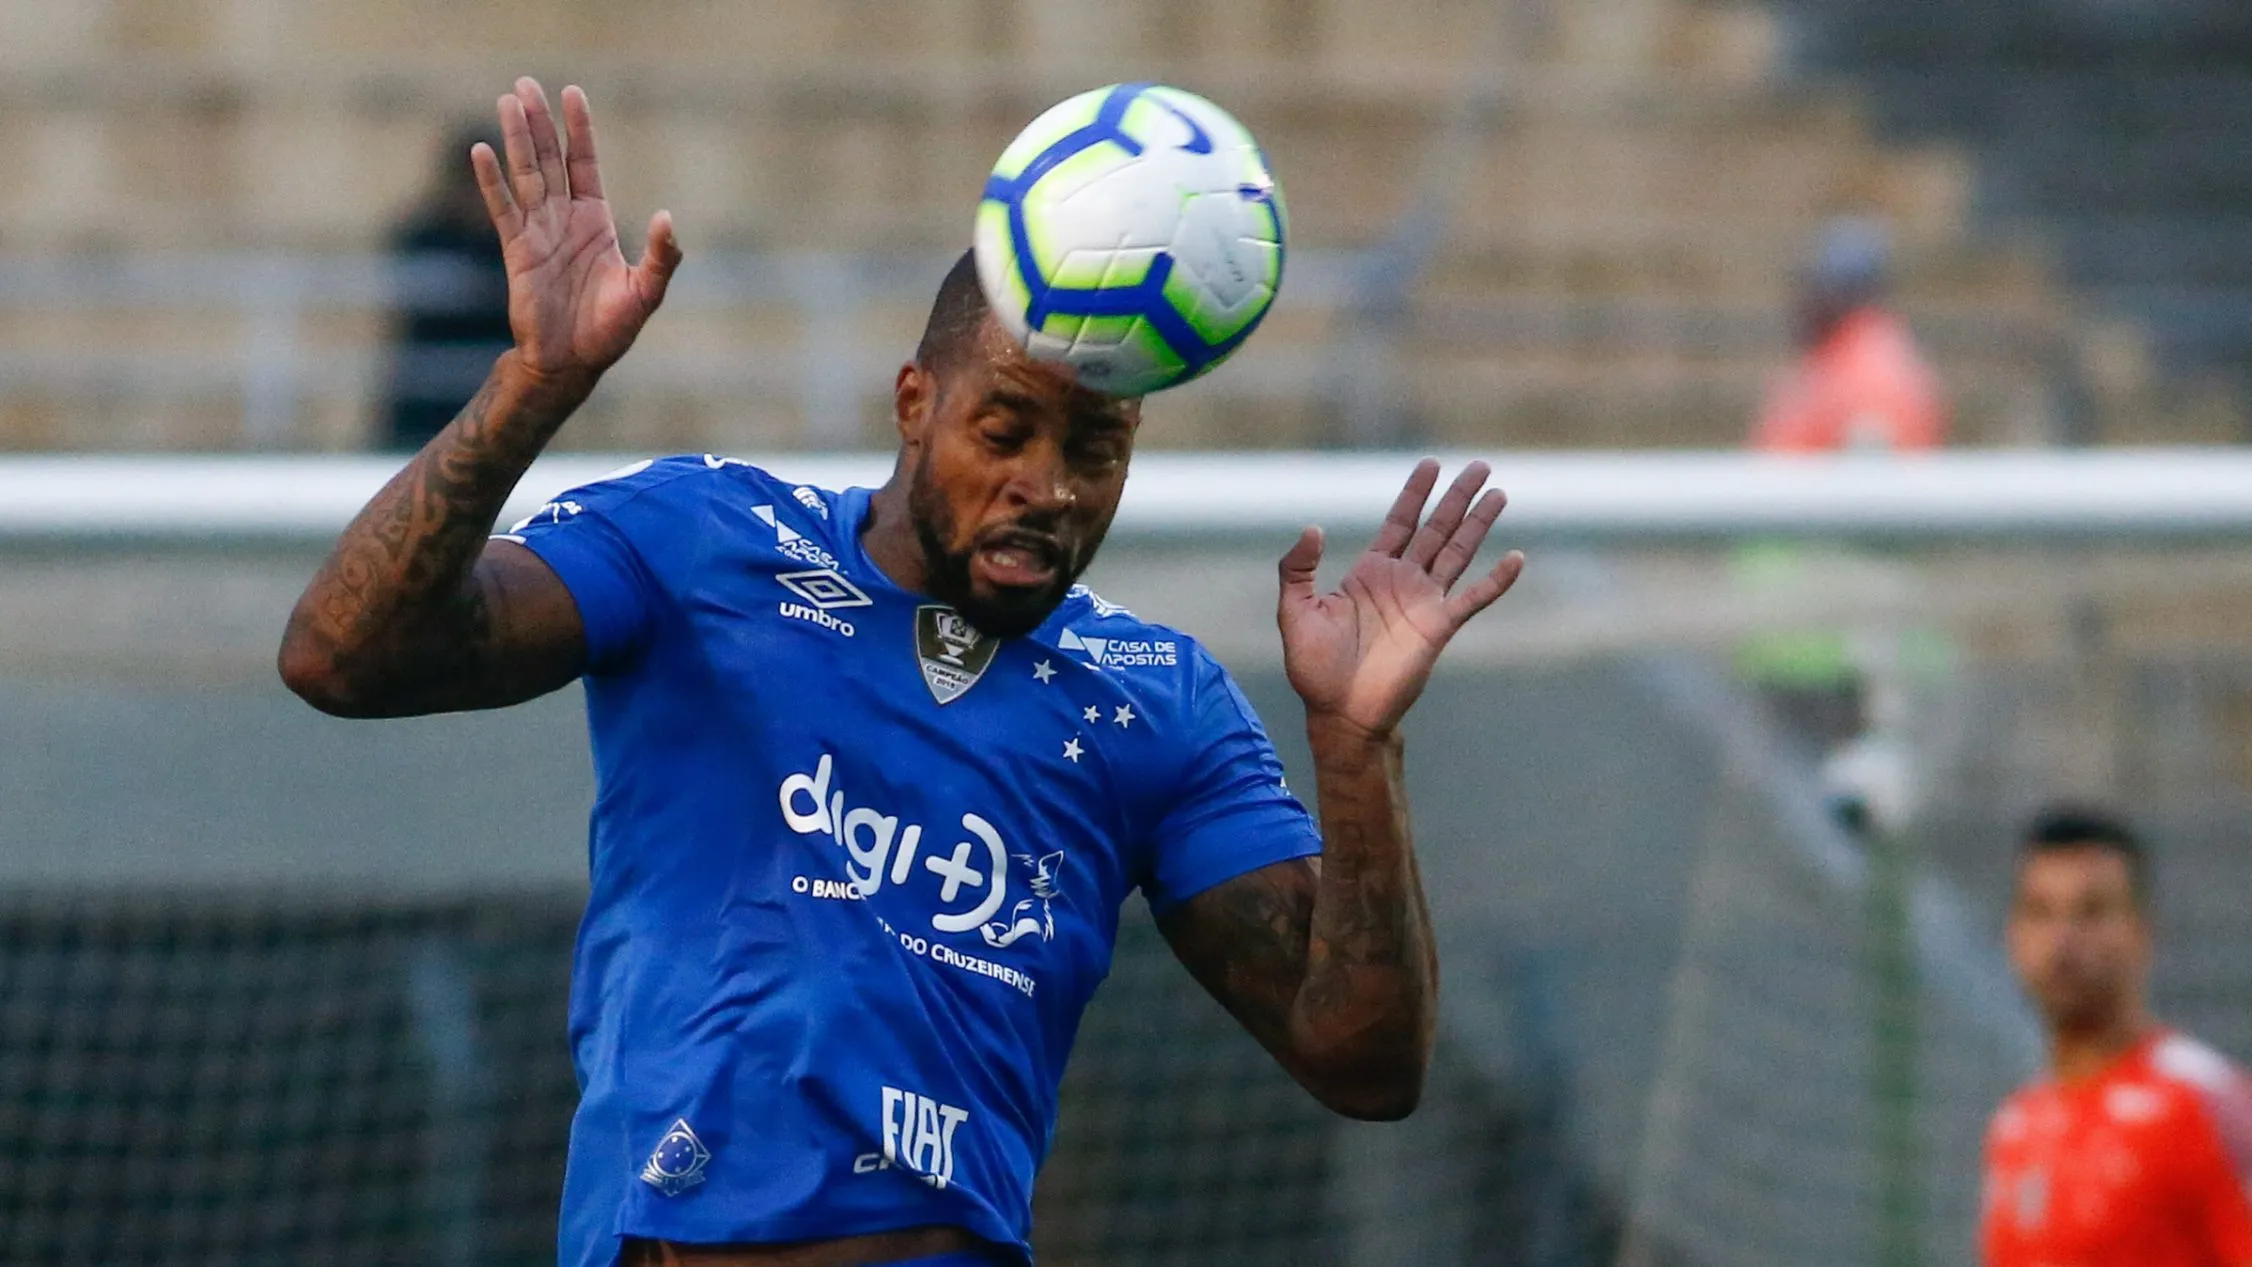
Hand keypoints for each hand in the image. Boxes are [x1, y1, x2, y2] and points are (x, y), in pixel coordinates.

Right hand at [472, 78, 681, 385]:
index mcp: (595, 221)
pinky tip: (482, 151)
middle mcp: (564, 220)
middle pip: (549, 159)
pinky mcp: (517, 251)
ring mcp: (538, 232)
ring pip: (525, 175)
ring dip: (515, 139)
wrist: (571, 362)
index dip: (579, 130)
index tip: (572, 94)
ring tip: (506, 101)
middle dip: (539, 123)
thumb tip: (668, 218)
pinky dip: (492, 181)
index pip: (584, 163)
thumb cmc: (610, 330)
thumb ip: (663, 257)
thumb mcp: (646, 292)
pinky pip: (502, 209)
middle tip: (526, 84)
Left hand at [1277, 459, 1523, 737]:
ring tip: (1498, 494)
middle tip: (1480, 466)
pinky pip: (1473, 599)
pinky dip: (1496, 580)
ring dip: (1478, 524)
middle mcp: (1402, 582)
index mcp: (1370, 573)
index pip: (1399, 522)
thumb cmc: (1314, 668)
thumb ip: (1296, 568)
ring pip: (1458, 553)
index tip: (1431, 464)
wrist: (1340, 713)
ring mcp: (1424, 603)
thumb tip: (1312, 527)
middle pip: (1436, 528)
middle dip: (1456, 497)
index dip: (1415, 493)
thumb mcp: (1294, 611)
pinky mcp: (1439, 628)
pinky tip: (1516, 558)